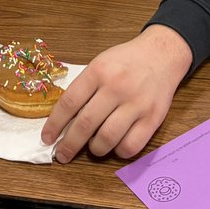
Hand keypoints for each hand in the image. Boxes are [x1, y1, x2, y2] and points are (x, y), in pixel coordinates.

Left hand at [42, 25, 191, 161]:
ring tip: (92, 147)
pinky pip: (131, 146)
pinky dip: (119, 151)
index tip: (47, 138)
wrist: (162, 53)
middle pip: (86, 123)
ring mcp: (136, 103)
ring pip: (108, 138)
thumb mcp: (100, 63)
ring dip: (95, 149)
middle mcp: (117, 87)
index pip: (69, 102)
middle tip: (62, 155)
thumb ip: (84, 88)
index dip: (54, 124)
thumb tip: (63, 120)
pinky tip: (115, 146)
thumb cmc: (127, 61)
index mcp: (99, 71)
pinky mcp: (153, 118)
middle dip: (69, 145)